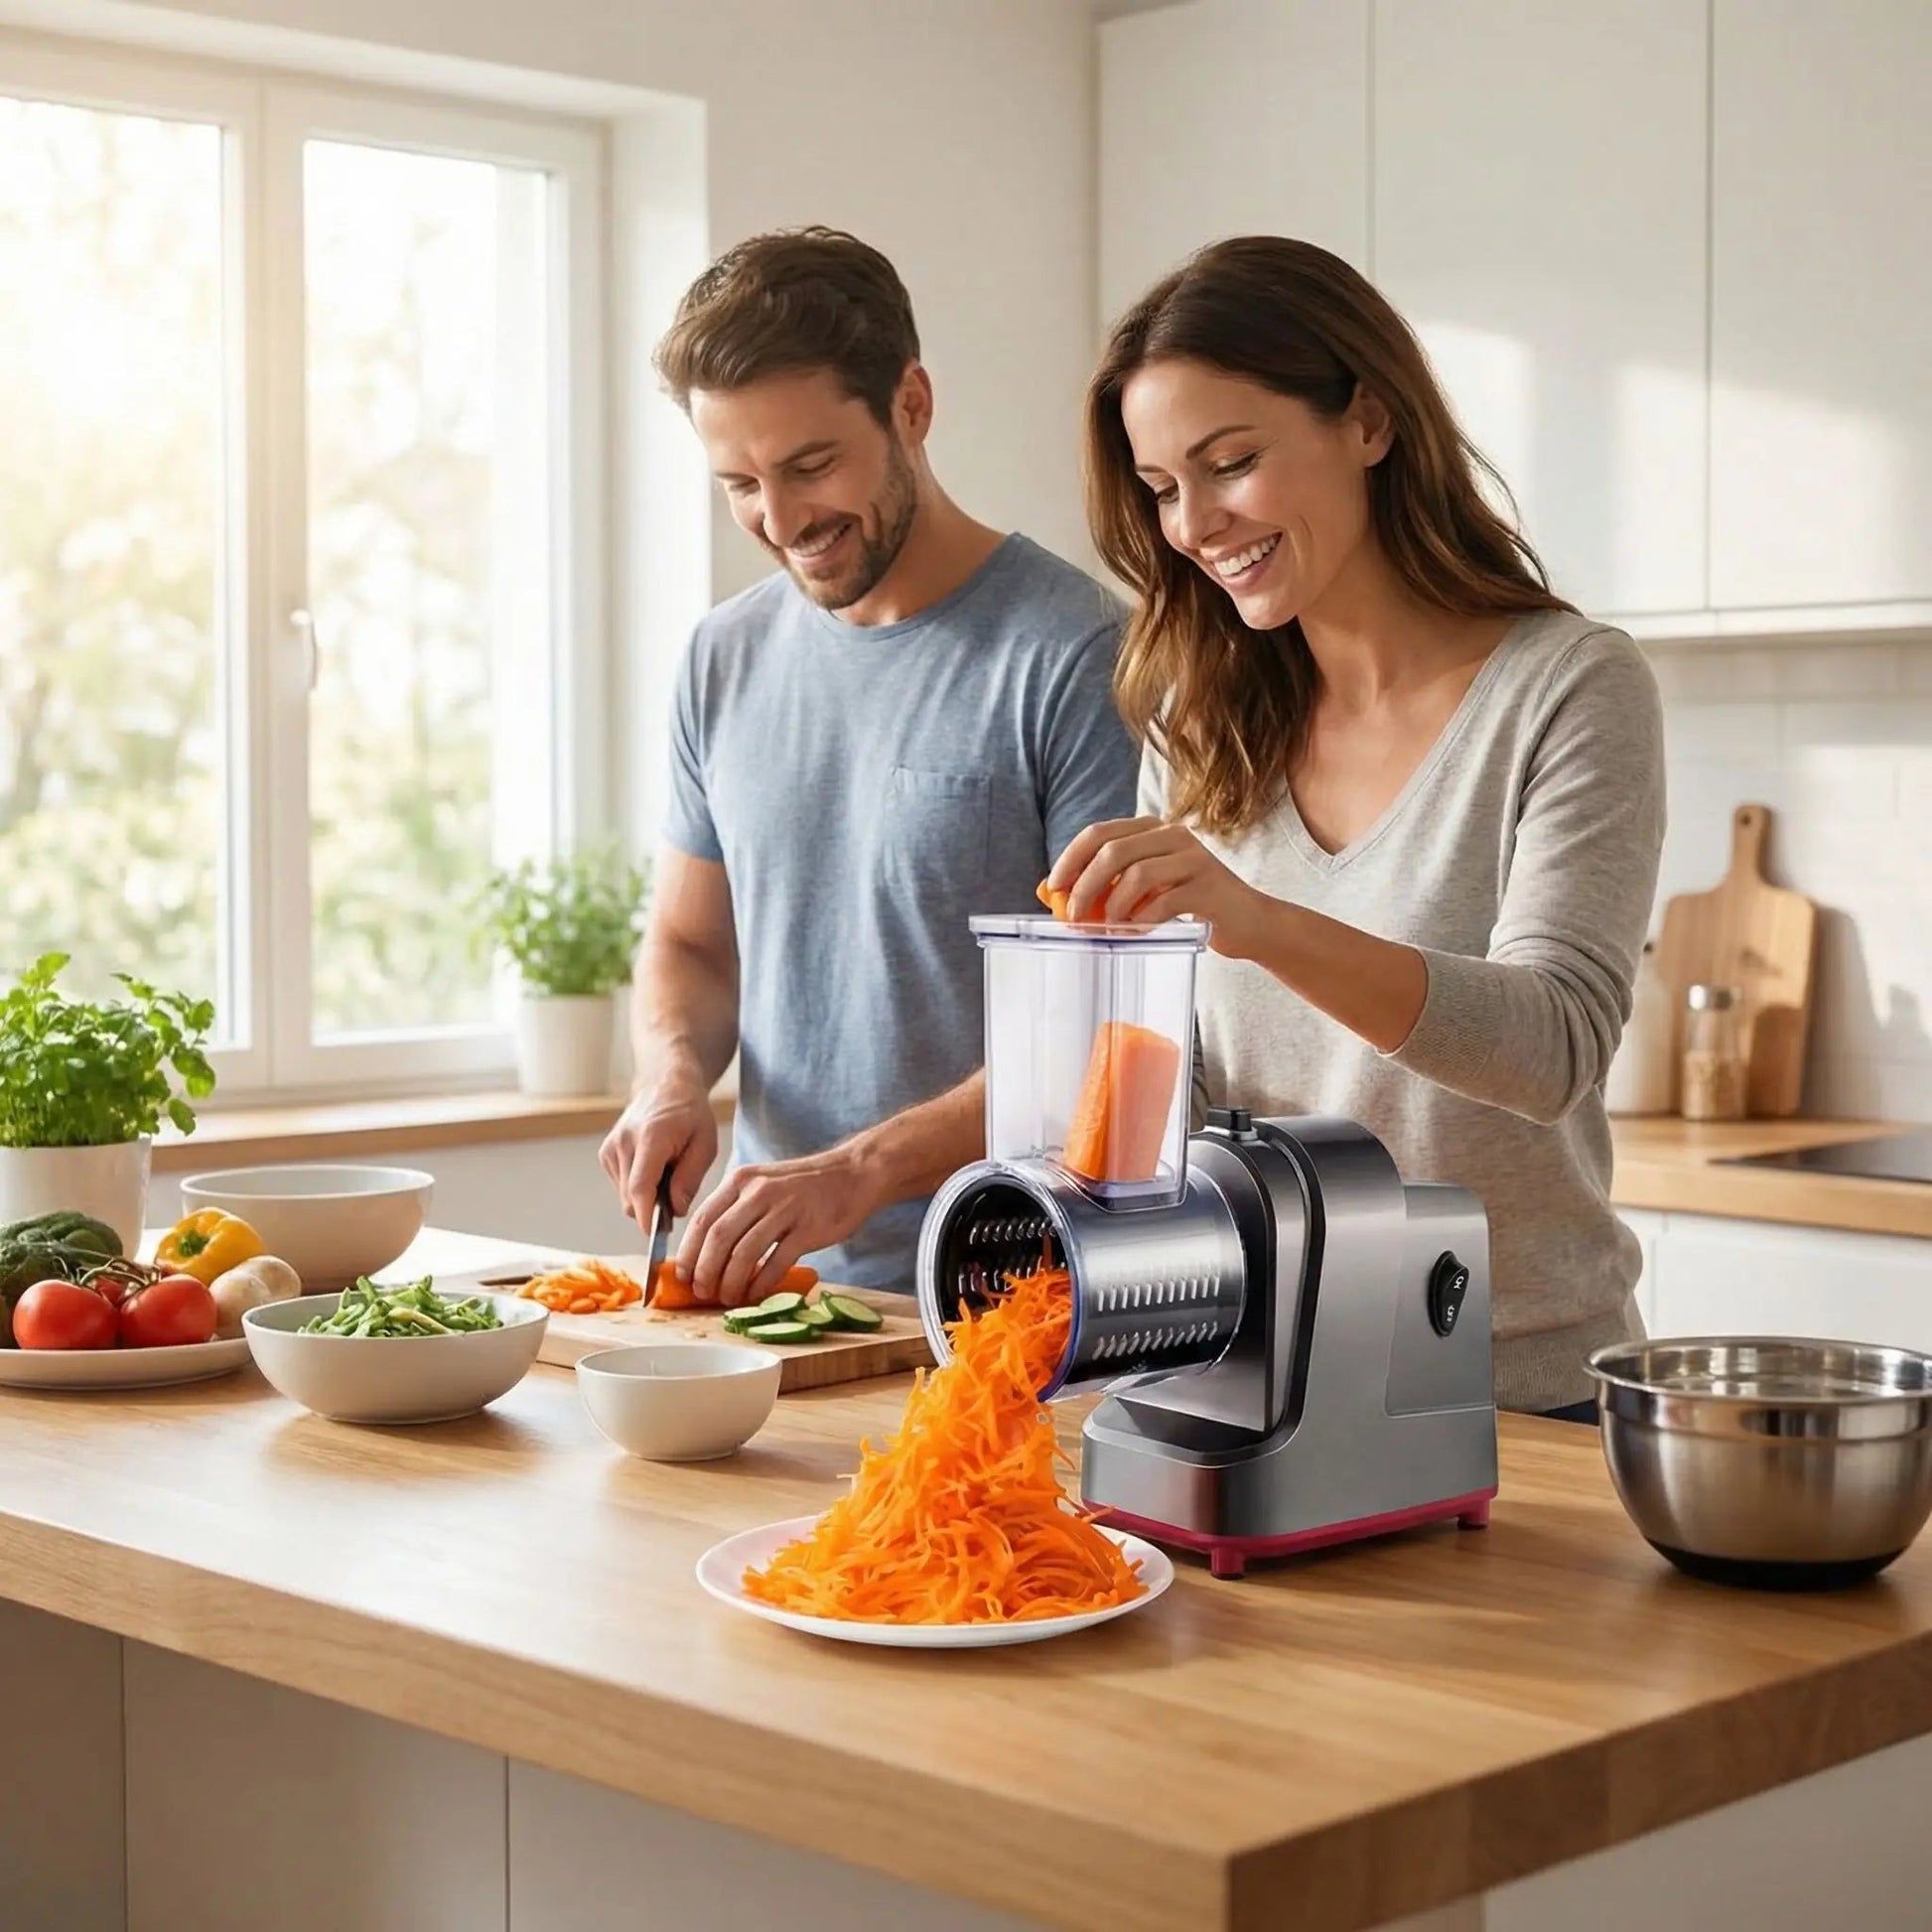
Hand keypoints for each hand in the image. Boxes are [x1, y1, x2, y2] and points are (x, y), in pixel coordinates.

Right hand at [598, 1073, 719, 1227]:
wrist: (665, 1085)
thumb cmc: (691, 1114)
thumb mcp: (706, 1143)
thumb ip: (690, 1178)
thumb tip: (674, 1210)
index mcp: (650, 1137)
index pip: (640, 1187)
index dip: (647, 1217)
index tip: (655, 1237)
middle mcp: (623, 1143)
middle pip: (631, 1198)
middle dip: (653, 1209)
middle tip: (678, 1196)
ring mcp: (610, 1148)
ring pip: (625, 1197)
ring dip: (647, 1198)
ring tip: (668, 1175)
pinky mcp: (606, 1154)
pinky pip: (621, 1187)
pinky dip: (638, 1188)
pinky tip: (654, 1169)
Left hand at [675, 1144, 882, 1307]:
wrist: (852, 1173)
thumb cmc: (803, 1186)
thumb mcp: (762, 1184)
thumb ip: (735, 1209)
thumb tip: (705, 1251)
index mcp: (741, 1181)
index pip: (702, 1219)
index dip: (688, 1253)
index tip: (683, 1276)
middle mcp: (758, 1192)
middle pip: (718, 1238)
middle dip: (705, 1272)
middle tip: (703, 1293)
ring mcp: (784, 1209)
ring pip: (744, 1253)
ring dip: (731, 1282)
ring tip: (728, 1298)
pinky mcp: (808, 1229)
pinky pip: (776, 1262)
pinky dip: (761, 1284)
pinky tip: (755, 1295)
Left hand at [1048, 816, 1270, 958]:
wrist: (1248, 921)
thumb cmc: (1190, 904)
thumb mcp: (1145, 890)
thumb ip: (1105, 885)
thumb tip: (1050, 892)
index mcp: (1152, 828)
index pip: (1099, 832)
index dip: (1070, 859)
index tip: (1053, 888)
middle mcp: (1173, 835)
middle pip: (1112, 851)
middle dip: (1085, 887)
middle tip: (1073, 917)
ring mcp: (1193, 858)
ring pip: (1135, 876)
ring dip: (1113, 908)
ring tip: (1107, 929)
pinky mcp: (1208, 886)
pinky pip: (1162, 902)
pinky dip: (1141, 921)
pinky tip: (1136, 933)